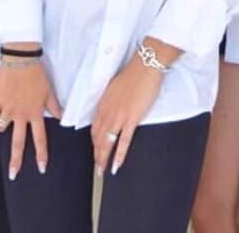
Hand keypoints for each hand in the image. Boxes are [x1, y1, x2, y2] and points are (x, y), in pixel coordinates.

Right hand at [0, 58, 61, 179]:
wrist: (20, 59)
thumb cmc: (36, 73)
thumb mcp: (49, 91)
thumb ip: (55, 106)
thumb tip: (63, 117)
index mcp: (35, 112)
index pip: (39, 138)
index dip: (41, 154)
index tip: (42, 169)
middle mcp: (20, 114)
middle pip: (17, 142)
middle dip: (15, 161)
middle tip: (13, 175)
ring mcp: (7, 109)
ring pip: (1, 126)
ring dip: (2, 125)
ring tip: (5, 119)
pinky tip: (2, 98)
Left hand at [91, 54, 163, 176]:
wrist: (145, 67)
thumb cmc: (133, 74)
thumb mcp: (116, 87)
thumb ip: (111, 101)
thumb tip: (112, 108)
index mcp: (103, 104)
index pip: (95, 127)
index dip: (94, 141)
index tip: (96, 150)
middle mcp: (107, 112)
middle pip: (98, 138)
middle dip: (96, 154)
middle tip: (96, 167)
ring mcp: (119, 117)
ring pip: (107, 143)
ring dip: (103, 159)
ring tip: (101, 171)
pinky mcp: (132, 119)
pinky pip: (123, 142)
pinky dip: (119, 156)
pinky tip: (116, 166)